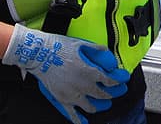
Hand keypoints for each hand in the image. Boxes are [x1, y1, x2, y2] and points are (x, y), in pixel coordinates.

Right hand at [2, 24, 130, 123]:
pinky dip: (79, 120)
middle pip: (102, 95)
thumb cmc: (58, 47)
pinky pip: (72, 114)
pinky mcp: (62, 99)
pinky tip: (83, 123)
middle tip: (114, 93)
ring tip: (101, 104)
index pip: (109, 81)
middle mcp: (83, 85)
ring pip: (90, 107)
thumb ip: (96, 49)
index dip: (117, 82)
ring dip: (98, 106)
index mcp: (89, 72)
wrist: (38, 53)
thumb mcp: (81, 44)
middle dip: (110, 94)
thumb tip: (106, 51)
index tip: (121, 81)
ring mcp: (72, 95)